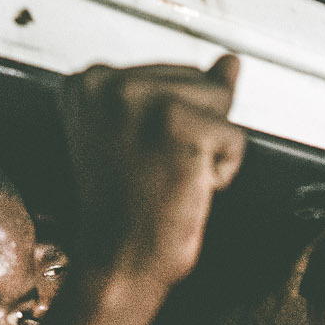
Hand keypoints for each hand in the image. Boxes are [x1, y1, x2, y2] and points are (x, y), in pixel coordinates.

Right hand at [59, 55, 245, 288]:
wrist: (118, 263)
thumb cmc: (128, 210)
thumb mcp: (142, 136)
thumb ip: (181, 91)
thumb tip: (230, 62)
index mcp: (89, 82)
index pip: (170, 76)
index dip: (170, 124)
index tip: (138, 158)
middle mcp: (109, 82)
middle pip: (196, 82)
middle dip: (193, 129)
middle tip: (152, 172)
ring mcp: (143, 100)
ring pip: (219, 103)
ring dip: (209, 148)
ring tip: (169, 177)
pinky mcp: (179, 124)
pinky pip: (235, 137)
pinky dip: (223, 171)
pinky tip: (184, 188)